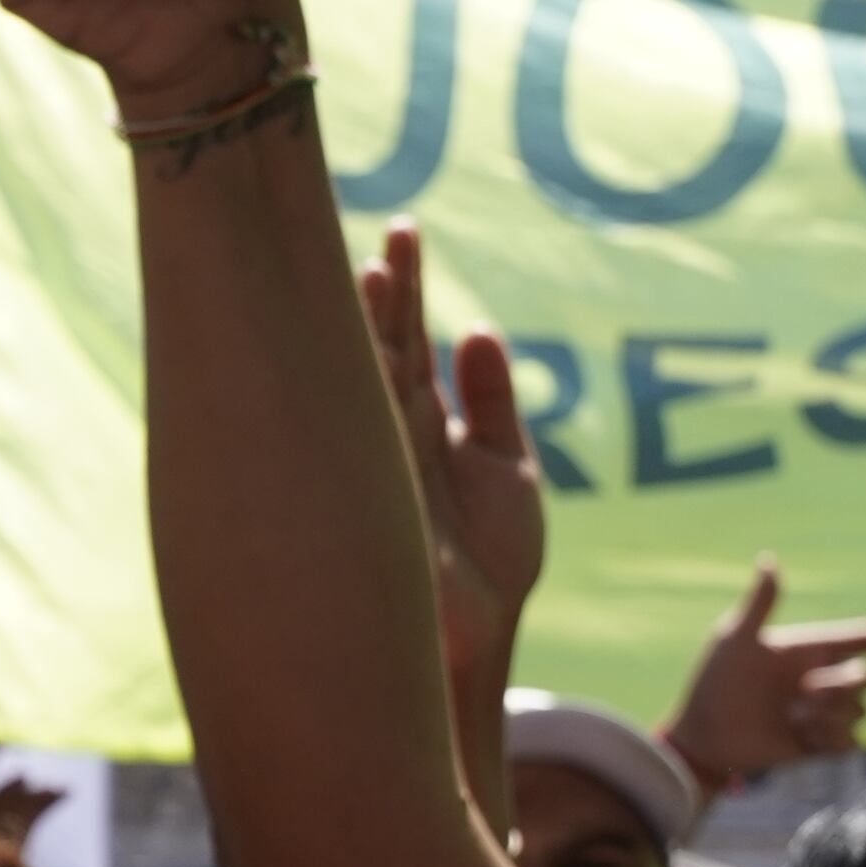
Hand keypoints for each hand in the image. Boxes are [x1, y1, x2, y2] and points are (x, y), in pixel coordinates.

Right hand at [356, 223, 538, 676]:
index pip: (409, 343)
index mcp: (423, 426)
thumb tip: (482, 332)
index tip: (404, 236)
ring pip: (366, 376)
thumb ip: (493, 402)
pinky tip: (358, 339)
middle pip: (381, 346)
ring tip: (371, 267)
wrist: (478, 636)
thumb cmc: (494, 564)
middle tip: (393, 230)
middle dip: (383, 290)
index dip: (405, 291)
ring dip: (367, 323)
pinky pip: (358, 423)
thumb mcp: (508, 467)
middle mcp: (393, 435)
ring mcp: (378, 460)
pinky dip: (357, 380)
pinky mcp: (373, 490)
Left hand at [665, 560, 865, 791]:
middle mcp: (826, 676)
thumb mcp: (734, 639)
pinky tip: (798, 738)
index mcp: (813, 647)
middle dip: (843, 686)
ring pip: (860, 711)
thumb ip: (759, 604)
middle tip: (803, 694)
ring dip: (827, 716)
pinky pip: (851, 742)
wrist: (704, 737)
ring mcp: (826, 711)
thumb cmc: (714, 683)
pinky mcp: (823, 743)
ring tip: (790, 718)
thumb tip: (768, 559)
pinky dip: (828, 740)